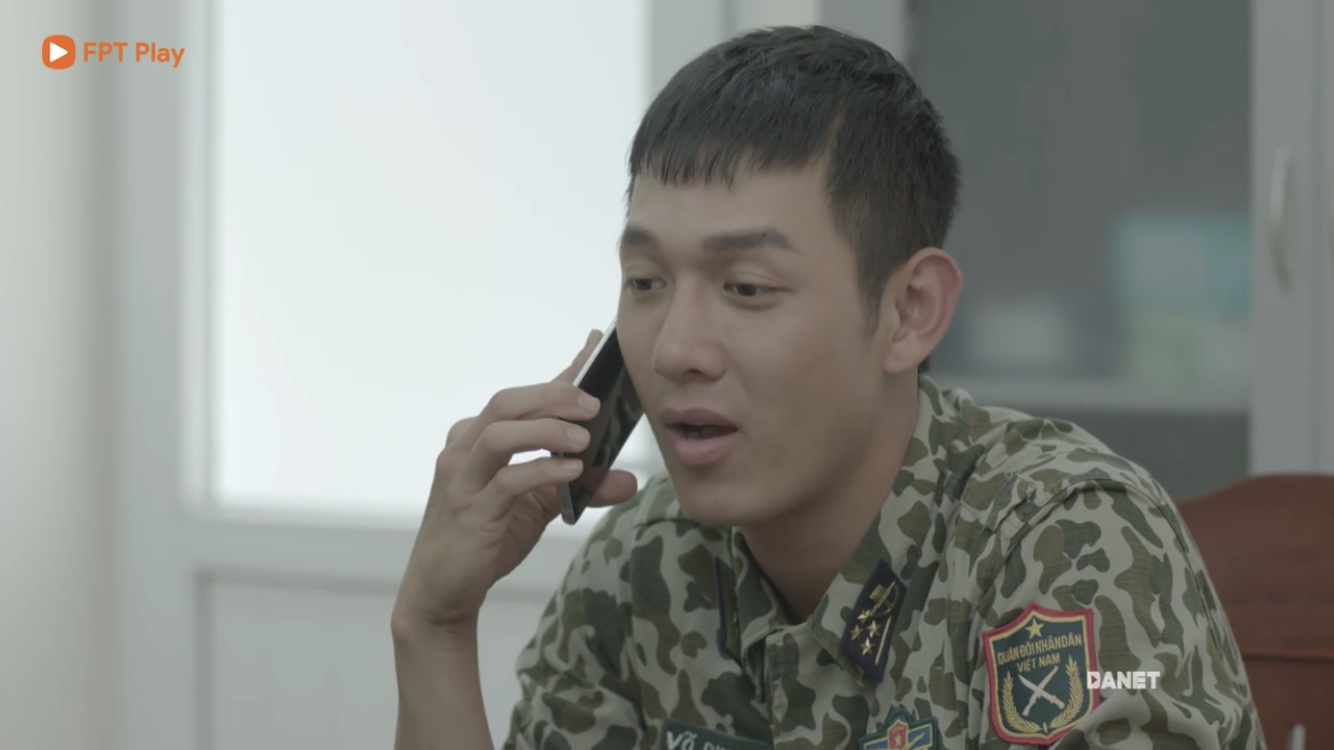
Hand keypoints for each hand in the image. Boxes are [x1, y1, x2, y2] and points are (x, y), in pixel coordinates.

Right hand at [392, 330, 640, 634]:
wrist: (442, 590)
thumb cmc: (486, 538)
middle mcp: (464, 449)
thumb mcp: (540, 506)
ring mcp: (462, 478)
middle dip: (553, 396)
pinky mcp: (469, 509)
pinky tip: (571, 472)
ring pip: (499, 433)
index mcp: (478, 437)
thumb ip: (580, 488)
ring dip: (545, 429)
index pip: (523, 396)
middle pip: (506, 403)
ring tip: (583, 438)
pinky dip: (541, 471)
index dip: (561, 371)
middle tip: (594, 403)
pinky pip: (505, 480)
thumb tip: (628, 480)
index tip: (595, 344)